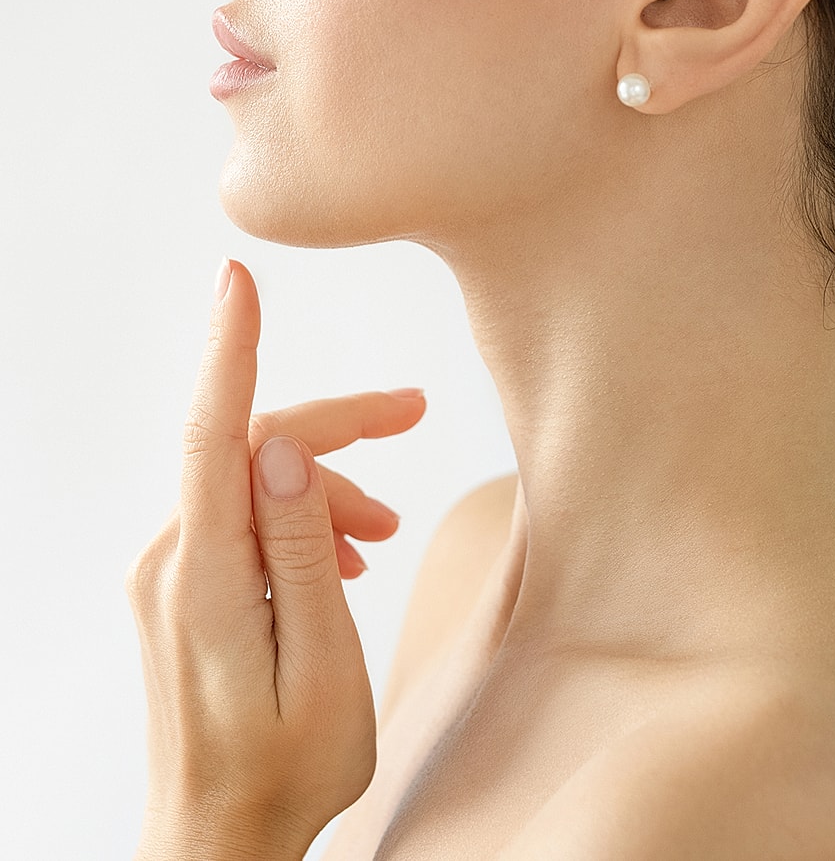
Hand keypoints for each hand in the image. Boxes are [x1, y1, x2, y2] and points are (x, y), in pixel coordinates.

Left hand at [126, 258, 426, 859]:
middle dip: (336, 427)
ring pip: (252, 480)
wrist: (216, 842)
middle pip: (252, 447)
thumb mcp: (323, 669)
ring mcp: (170, 574)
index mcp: (208, 579)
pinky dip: (299, 516)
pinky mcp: (181, 587)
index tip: (238, 280)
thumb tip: (283, 451)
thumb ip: (303, 554)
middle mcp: (172, 562)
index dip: (232, 348)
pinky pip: (242, 517)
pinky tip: (344, 553)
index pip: (214, 434)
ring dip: (324, 485)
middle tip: (415, 414)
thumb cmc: (284, 773)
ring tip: (385, 531)